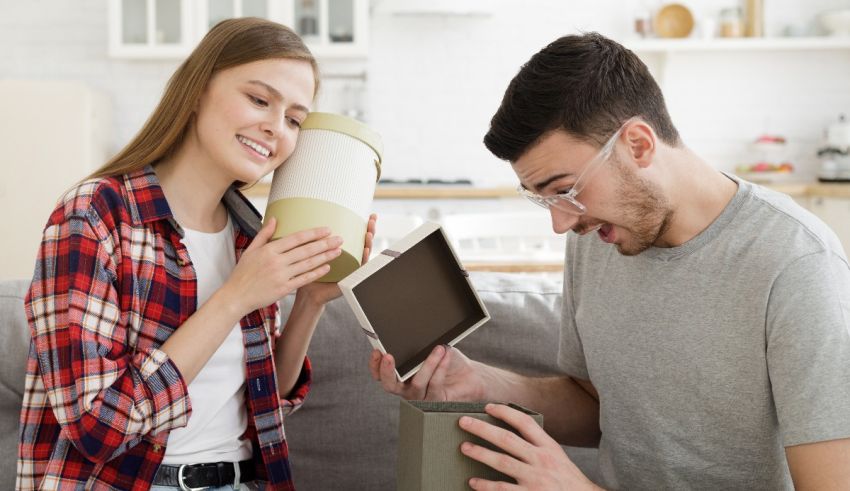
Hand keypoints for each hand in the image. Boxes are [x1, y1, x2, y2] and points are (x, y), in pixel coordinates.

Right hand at [222, 217, 342, 314]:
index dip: (313, 233)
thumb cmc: (243, 273)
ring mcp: (281, 276)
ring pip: (307, 264)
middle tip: (339, 239)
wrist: (236, 296)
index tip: (327, 229)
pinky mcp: (284, 289)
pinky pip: (304, 279)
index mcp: (269, 250)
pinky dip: (316, 273)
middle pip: (306, 250)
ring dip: (325, 257)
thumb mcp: (251, 250)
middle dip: (325, 244)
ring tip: (338, 251)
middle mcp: (276, 262)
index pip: (296, 238)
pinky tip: (327, 268)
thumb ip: (264, 234)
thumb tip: (275, 219)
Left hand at [296, 213, 377, 306]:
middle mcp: (349, 257)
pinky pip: (361, 268)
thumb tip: (286, 218)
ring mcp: (352, 267)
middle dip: (370, 229)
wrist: (308, 292)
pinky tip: (366, 250)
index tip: (368, 214)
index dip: (362, 224)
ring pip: (365, 252)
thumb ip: (307, 237)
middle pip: (363, 240)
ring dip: (369, 242)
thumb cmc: (306, 272)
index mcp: (341, 249)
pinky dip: (364, 259)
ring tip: (368, 233)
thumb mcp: (306, 251)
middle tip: (372, 219)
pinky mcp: (351, 278)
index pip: (356, 233)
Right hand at [368, 345, 484, 400]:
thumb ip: (419, 346)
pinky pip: (434, 384)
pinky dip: (440, 367)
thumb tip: (411, 334)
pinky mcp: (436, 401)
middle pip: (390, 385)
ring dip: (427, 364)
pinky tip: (446, 355)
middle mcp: (408, 388)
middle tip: (388, 356)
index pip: (381, 375)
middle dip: (387, 371)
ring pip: (416, 383)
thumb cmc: (447, 360)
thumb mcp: (430, 349)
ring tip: (438, 349)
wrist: (469, 375)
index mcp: (402, 376)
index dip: (375, 365)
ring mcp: (421, 397)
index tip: (377, 351)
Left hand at [459, 403, 600, 490]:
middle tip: (463, 422)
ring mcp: (535, 480)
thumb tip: (510, 432)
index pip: (525, 423)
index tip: (488, 407)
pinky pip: (502, 490)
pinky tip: (473, 482)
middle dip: (483, 429)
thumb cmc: (567, 480)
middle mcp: (542, 461)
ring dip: (480, 453)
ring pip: (502, 462)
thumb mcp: (557, 458)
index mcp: (549, 447)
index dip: (505, 412)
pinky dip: (486, 485)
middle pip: (507, 439)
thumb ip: (537, 445)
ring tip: (464, 447)